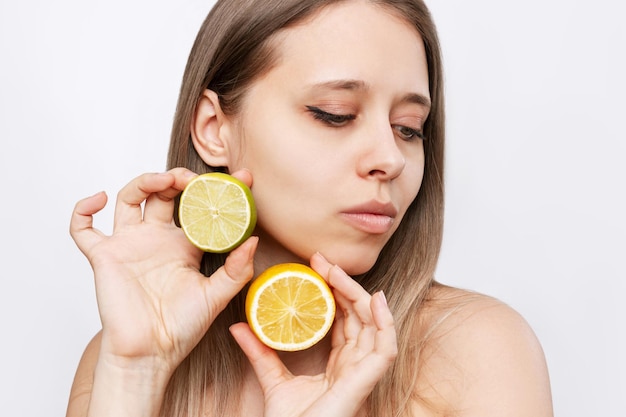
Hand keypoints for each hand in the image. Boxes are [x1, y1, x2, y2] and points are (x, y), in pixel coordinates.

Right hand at [70, 168, 257, 375]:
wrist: (151, 352)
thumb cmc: (182, 327)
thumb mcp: (217, 296)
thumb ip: (236, 269)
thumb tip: (254, 240)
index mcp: (184, 245)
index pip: (199, 207)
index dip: (217, 191)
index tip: (242, 179)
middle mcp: (157, 239)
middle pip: (163, 193)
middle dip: (178, 178)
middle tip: (194, 180)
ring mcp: (129, 244)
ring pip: (129, 199)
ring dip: (144, 182)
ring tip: (164, 180)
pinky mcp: (104, 257)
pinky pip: (83, 229)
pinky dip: (83, 210)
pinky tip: (100, 199)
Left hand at [230, 252, 396, 416]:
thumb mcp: (272, 378)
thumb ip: (260, 352)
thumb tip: (237, 326)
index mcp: (339, 364)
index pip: (343, 320)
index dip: (334, 292)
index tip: (315, 267)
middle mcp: (355, 365)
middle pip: (359, 316)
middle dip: (343, 285)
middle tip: (322, 261)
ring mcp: (363, 373)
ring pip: (373, 325)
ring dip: (358, 294)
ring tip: (336, 272)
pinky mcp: (367, 382)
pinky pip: (386, 348)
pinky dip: (385, 322)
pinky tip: (375, 299)